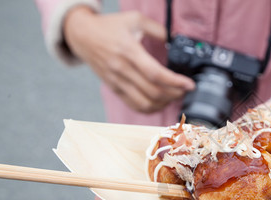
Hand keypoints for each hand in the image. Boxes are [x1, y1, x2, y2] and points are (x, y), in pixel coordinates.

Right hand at [63, 6, 194, 111]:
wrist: (81, 35)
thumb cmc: (109, 27)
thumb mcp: (134, 19)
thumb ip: (158, 29)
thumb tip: (177, 39)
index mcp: (128, 51)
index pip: (155, 73)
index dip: (175, 82)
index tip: (189, 84)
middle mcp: (122, 69)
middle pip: (153, 91)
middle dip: (174, 94)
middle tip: (185, 89)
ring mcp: (117, 81)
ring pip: (145, 103)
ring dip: (164, 104)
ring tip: (174, 96)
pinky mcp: (114, 88)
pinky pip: (134, 105)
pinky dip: (150, 109)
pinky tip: (160, 103)